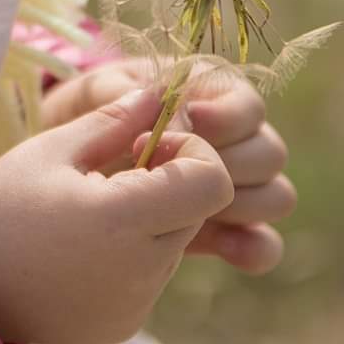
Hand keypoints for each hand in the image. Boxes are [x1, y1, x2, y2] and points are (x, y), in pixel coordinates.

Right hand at [0, 85, 234, 343]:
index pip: (213, 182)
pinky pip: (151, 278)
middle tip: (112, 174)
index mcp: (122, 220)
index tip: (144, 148)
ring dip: (150, 220)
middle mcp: (141, 271)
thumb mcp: (50, 149)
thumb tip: (160, 95)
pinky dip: (131, 257)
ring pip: (176, 243)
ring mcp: (135, 304)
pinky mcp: (124, 325)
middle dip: (169, 184)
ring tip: (87, 215)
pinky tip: (80, 251)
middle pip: (198, 211)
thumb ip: (113, 120)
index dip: (192, 154)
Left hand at [40, 60, 295, 273]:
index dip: (228, 117)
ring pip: (276, 196)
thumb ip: (122, 95)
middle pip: (270, 152)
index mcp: (209, 93)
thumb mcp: (94, 94)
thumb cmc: (83, 115)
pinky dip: (252, 249)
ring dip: (241, 206)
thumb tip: (162, 105)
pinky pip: (263, 244)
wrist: (66, 164)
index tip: (191, 122)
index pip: (249, 106)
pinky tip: (224, 250)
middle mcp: (234, 138)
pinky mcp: (227, 229)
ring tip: (189, 210)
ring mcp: (236, 185)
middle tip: (173, 174)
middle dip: (229, 164)